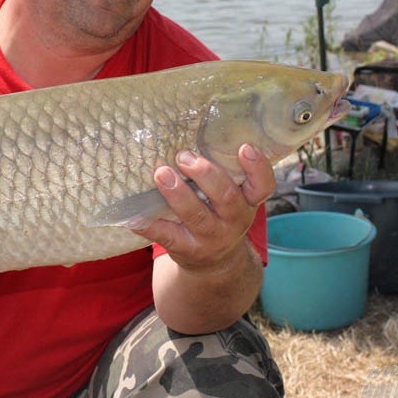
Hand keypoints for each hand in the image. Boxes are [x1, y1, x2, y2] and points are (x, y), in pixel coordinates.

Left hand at [136, 144, 273, 332]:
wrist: (216, 264)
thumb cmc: (220, 216)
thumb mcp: (232, 199)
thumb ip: (221, 174)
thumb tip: (188, 133)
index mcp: (247, 201)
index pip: (263, 185)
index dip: (257, 167)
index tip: (245, 147)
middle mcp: (234, 220)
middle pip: (226, 197)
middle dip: (205, 174)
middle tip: (184, 157)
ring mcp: (211, 237)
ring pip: (198, 216)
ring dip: (178, 194)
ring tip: (161, 174)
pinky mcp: (188, 250)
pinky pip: (168, 237)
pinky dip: (150, 226)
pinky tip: (134, 218)